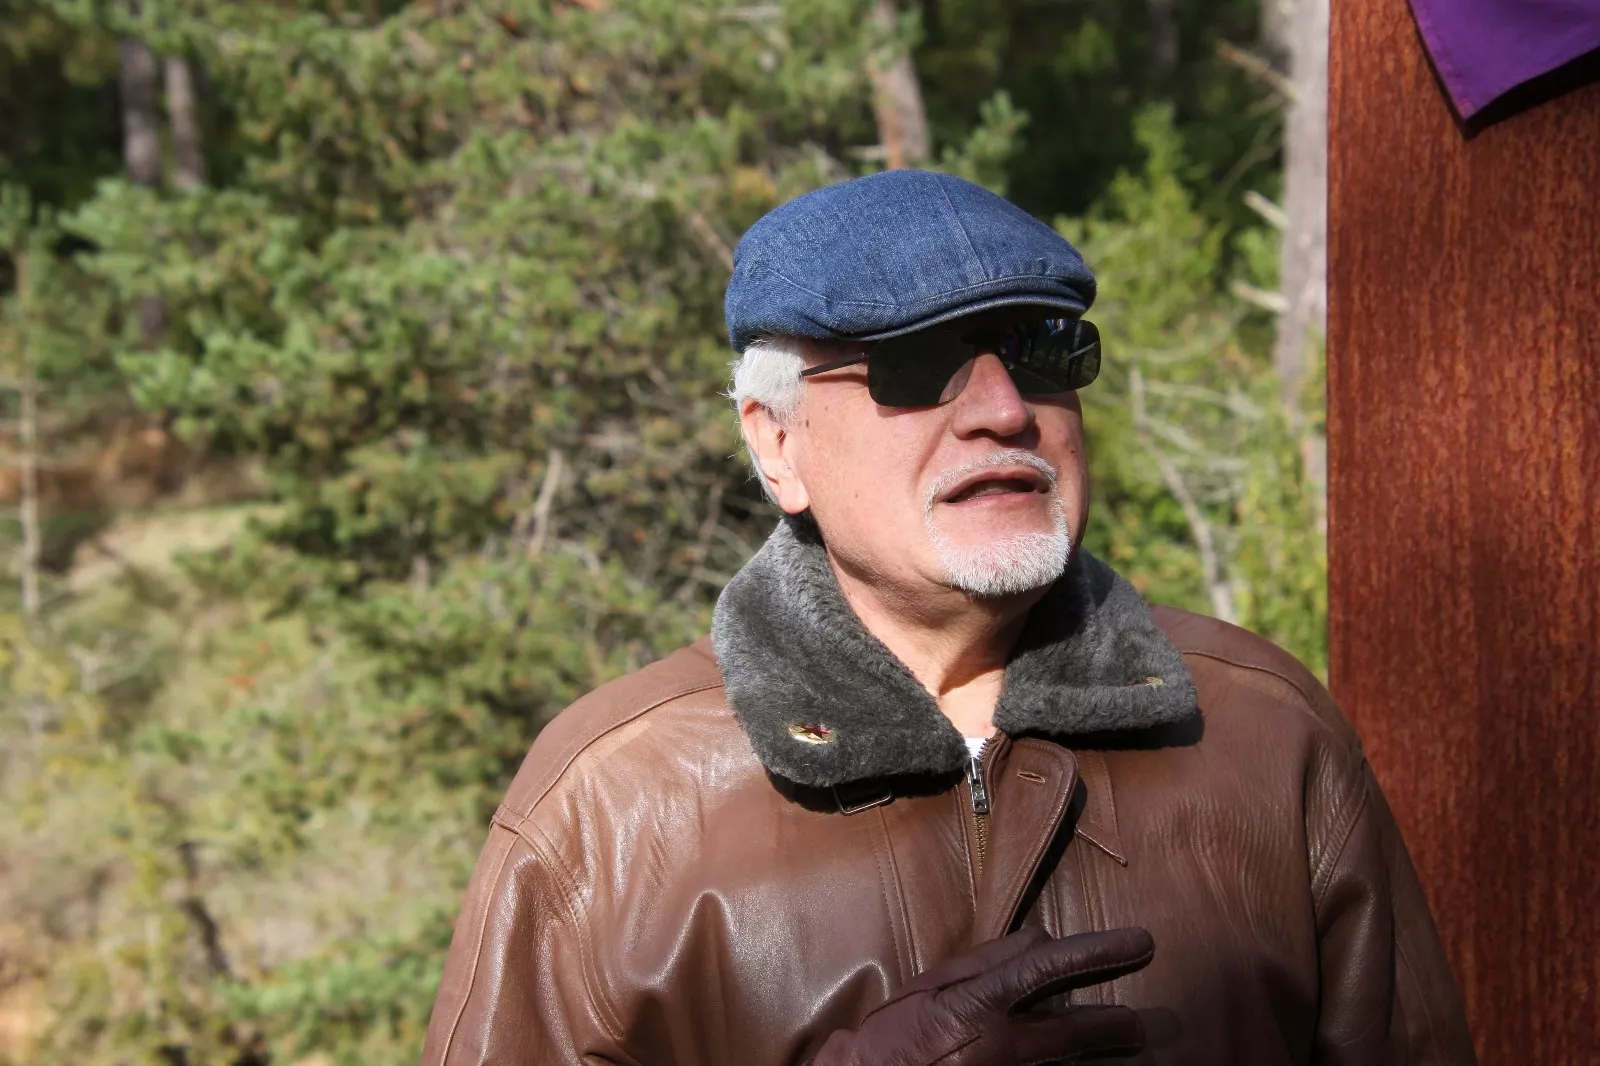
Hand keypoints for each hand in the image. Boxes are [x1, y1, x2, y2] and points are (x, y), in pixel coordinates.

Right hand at [812, 926, 1153, 1065]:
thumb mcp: (935, 984)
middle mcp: (1001, 1043)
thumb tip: (1041, 938)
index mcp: (980, 1003)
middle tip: (1137, 1025)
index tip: (1138, 941)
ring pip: (1064, 1059)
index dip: (1097, 951)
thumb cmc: (895, 1033)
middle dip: (1112, 1026)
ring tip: (1119, 1040)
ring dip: (1092, 1050)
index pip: (1049, 967)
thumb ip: (989, 960)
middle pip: (1072, 1029)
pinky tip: (1071, 1063)